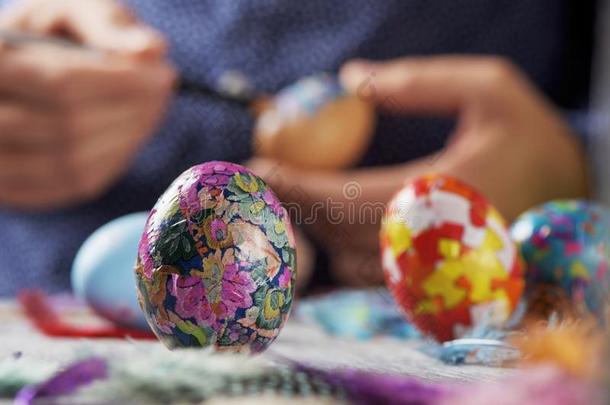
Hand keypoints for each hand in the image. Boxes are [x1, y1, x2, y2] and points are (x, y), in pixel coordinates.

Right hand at [0, 0, 174, 209]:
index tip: (164, 77)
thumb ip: (107, 24)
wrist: (22, 67)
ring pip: (67, 165)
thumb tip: (151, 50)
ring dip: (124, 142)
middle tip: (163, 96)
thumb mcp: (74, 10)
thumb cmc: (55, 33)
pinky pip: (64, 188)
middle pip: (68, 129)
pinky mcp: (9, 186)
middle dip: (129, 115)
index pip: (61, 84)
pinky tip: (128, 138)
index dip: (122, 85)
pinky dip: (108, 165)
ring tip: (150, 115)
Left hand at [249, 56, 588, 285]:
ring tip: (284, 198)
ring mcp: (432, 269)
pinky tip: (322, 222)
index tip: (261, 168)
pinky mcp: (433, 279)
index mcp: (444, 196)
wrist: (571, 193)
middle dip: (293, 208)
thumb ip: (420, 81)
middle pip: (339, 235)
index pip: (349, 198)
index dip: (298, 185)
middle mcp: (434, 243)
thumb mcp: (490, 88)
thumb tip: (350, 80)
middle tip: (261, 181)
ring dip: (311, 230)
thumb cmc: (532, 138)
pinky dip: (337, 249)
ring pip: (349, 262)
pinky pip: (370, 274)